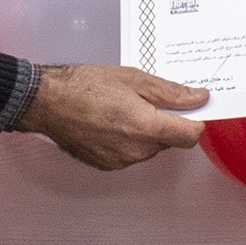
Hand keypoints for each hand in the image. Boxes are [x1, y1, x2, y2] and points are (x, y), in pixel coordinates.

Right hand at [13, 64, 207, 169]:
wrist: (46, 102)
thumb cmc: (85, 85)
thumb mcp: (133, 79)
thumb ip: (170, 92)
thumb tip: (199, 98)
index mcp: (146, 127)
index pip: (190, 136)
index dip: (196, 121)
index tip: (192, 109)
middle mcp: (136, 151)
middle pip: (169, 141)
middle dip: (166, 122)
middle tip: (147, 99)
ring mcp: (121, 161)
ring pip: (150, 147)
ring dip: (146, 131)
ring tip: (123, 107)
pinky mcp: (107, 166)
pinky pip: (131, 153)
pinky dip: (129, 139)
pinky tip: (111, 121)